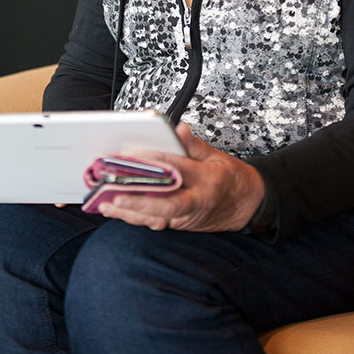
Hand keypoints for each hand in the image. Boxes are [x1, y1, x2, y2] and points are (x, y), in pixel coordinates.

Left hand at [94, 123, 265, 232]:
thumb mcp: (215, 155)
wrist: (247, 205)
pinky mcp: (179, 224)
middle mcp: (196, 201)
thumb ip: (192, 144)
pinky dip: (135, 217)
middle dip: (138, 199)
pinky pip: (155, 221)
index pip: (176, 168)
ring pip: (155, 217)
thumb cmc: (230, 178)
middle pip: (164, 202)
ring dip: (129, 212)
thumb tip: (178, 129)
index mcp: (206, 179)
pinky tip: (116, 211)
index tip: (131, 153)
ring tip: (106, 203)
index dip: (153, 160)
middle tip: (114, 191)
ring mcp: (187, 217)